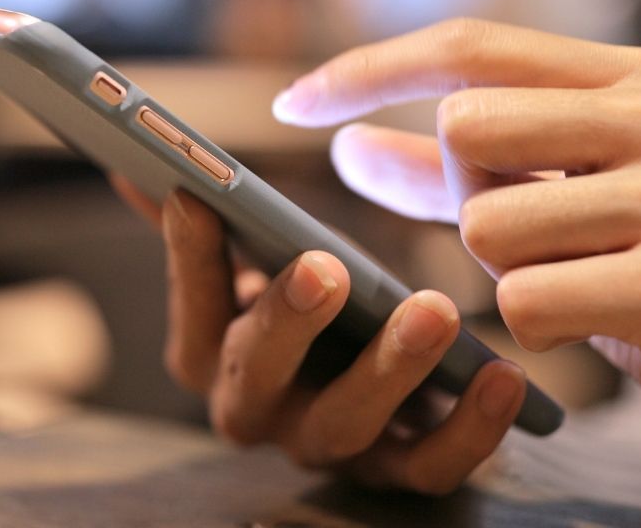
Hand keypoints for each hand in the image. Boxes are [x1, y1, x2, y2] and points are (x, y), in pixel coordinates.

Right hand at [111, 175, 527, 494]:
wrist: (373, 391)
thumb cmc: (304, 311)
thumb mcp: (252, 267)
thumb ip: (207, 226)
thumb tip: (136, 168)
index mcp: (213, 353)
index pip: (192, 307)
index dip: (189, 258)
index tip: (196, 194)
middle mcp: (257, 409)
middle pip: (255, 377)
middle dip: (284, 322)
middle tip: (323, 266)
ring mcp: (327, 446)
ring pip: (344, 426)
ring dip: (388, 372)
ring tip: (435, 311)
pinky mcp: (397, 471)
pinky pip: (429, 468)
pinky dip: (468, 431)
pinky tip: (504, 375)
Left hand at [273, 18, 640, 470]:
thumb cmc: (621, 259)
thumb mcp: (533, 193)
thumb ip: (438, 168)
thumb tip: (341, 144)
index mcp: (630, 74)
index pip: (467, 44)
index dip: (369, 69)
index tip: (289, 103)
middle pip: (465, 128)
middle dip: (465, 197)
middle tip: (531, 233)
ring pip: (486, 226)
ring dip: (502, 271)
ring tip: (573, 278)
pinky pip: (526, 303)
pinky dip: (534, 328)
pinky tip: (590, 323)